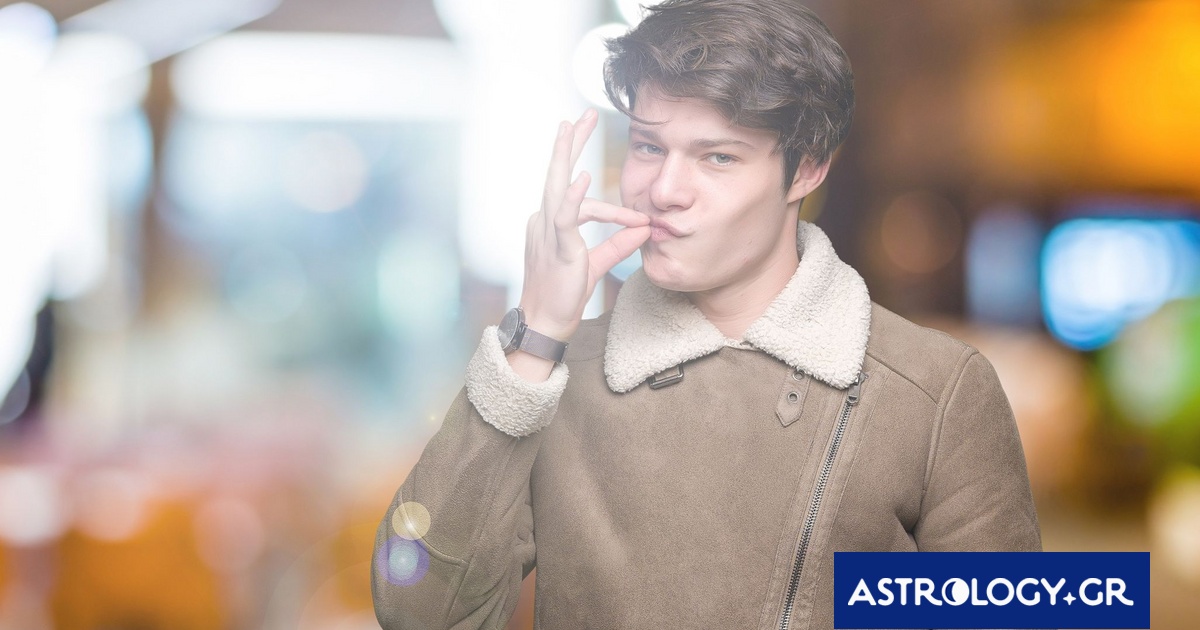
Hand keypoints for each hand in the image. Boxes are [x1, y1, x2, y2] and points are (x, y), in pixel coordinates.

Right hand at [518, 109, 650, 341]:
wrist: (546, 323)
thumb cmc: (563, 296)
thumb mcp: (595, 264)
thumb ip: (617, 245)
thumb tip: (642, 229)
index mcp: (551, 224)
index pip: (572, 193)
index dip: (593, 184)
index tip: (622, 199)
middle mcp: (544, 221)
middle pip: (556, 174)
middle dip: (568, 143)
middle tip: (580, 115)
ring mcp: (547, 232)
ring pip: (555, 185)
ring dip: (565, 155)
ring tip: (572, 127)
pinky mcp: (557, 247)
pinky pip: (565, 217)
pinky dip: (574, 196)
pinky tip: (581, 176)